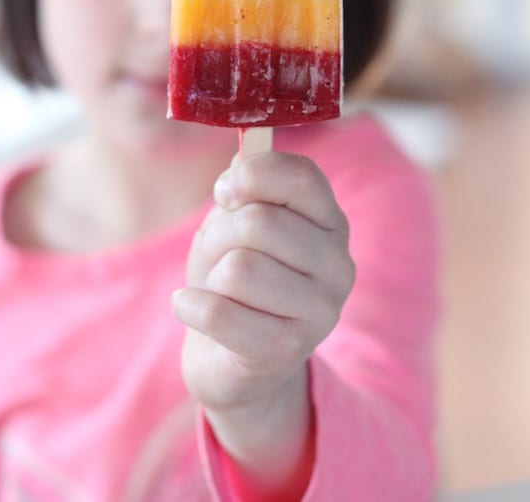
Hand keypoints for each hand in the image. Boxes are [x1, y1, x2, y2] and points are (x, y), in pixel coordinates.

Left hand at [172, 150, 354, 490]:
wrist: (232, 359)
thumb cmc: (236, 277)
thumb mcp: (236, 222)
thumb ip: (243, 189)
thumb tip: (237, 170)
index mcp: (330, 222)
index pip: (301, 177)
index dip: (253, 175)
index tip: (226, 193)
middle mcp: (338, 264)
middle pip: (258, 223)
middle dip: (219, 236)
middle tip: (218, 255)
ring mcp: (321, 312)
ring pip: (239, 269)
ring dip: (212, 276)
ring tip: (219, 289)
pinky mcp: (288, 351)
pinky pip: (219, 313)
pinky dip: (191, 305)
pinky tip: (193, 308)